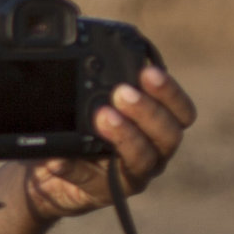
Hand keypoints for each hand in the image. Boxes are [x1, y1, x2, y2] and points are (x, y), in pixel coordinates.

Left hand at [24, 67, 196, 222]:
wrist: (51, 169)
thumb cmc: (80, 128)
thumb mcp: (90, 100)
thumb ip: (97, 78)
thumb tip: (81, 41)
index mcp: (157, 125)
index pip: (182, 112)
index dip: (170, 92)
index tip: (148, 71)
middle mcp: (154, 151)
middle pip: (169, 135)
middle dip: (148, 111)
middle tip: (121, 93)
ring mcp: (132, 174)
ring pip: (142, 159)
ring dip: (124, 135)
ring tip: (101, 117)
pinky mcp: (105, 192)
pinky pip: (92, 181)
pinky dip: (74, 167)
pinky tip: (59, 158)